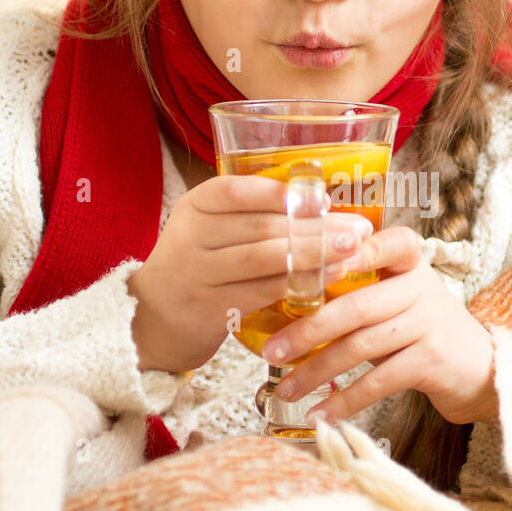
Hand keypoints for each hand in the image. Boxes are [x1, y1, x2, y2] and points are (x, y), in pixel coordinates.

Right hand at [127, 175, 373, 374]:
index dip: (281, 194)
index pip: (236, 191)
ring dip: (314, 255)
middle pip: (261, 227)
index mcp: (194, 206)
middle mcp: (190, 236)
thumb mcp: (208, 229)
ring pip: (264, 259)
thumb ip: (250, 213)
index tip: (323, 198)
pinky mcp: (208, 309)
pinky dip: (297, 285)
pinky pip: (260, 292)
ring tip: (352, 251)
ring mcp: (197, 274)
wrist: (153, 319)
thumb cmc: (199, 264)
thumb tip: (321, 200)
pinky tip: (326, 280)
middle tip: (358, 229)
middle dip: (316, 227)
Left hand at [259, 225, 498, 426]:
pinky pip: (378, 381)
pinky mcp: (433, 361)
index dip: (351, 250)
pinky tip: (320, 412)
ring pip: (360, 345)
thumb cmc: (426, 334)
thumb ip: (361, 294)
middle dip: (307, 330)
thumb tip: (289, 304)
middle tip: (271, 351)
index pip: (387, 243)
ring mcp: (430, 323)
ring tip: (286, 389)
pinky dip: (345, 400)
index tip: (310, 264)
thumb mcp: (402, 301)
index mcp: (412, 265)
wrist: (485, 372)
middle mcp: (423, 288)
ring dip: (317, 371)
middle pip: (355, 305)